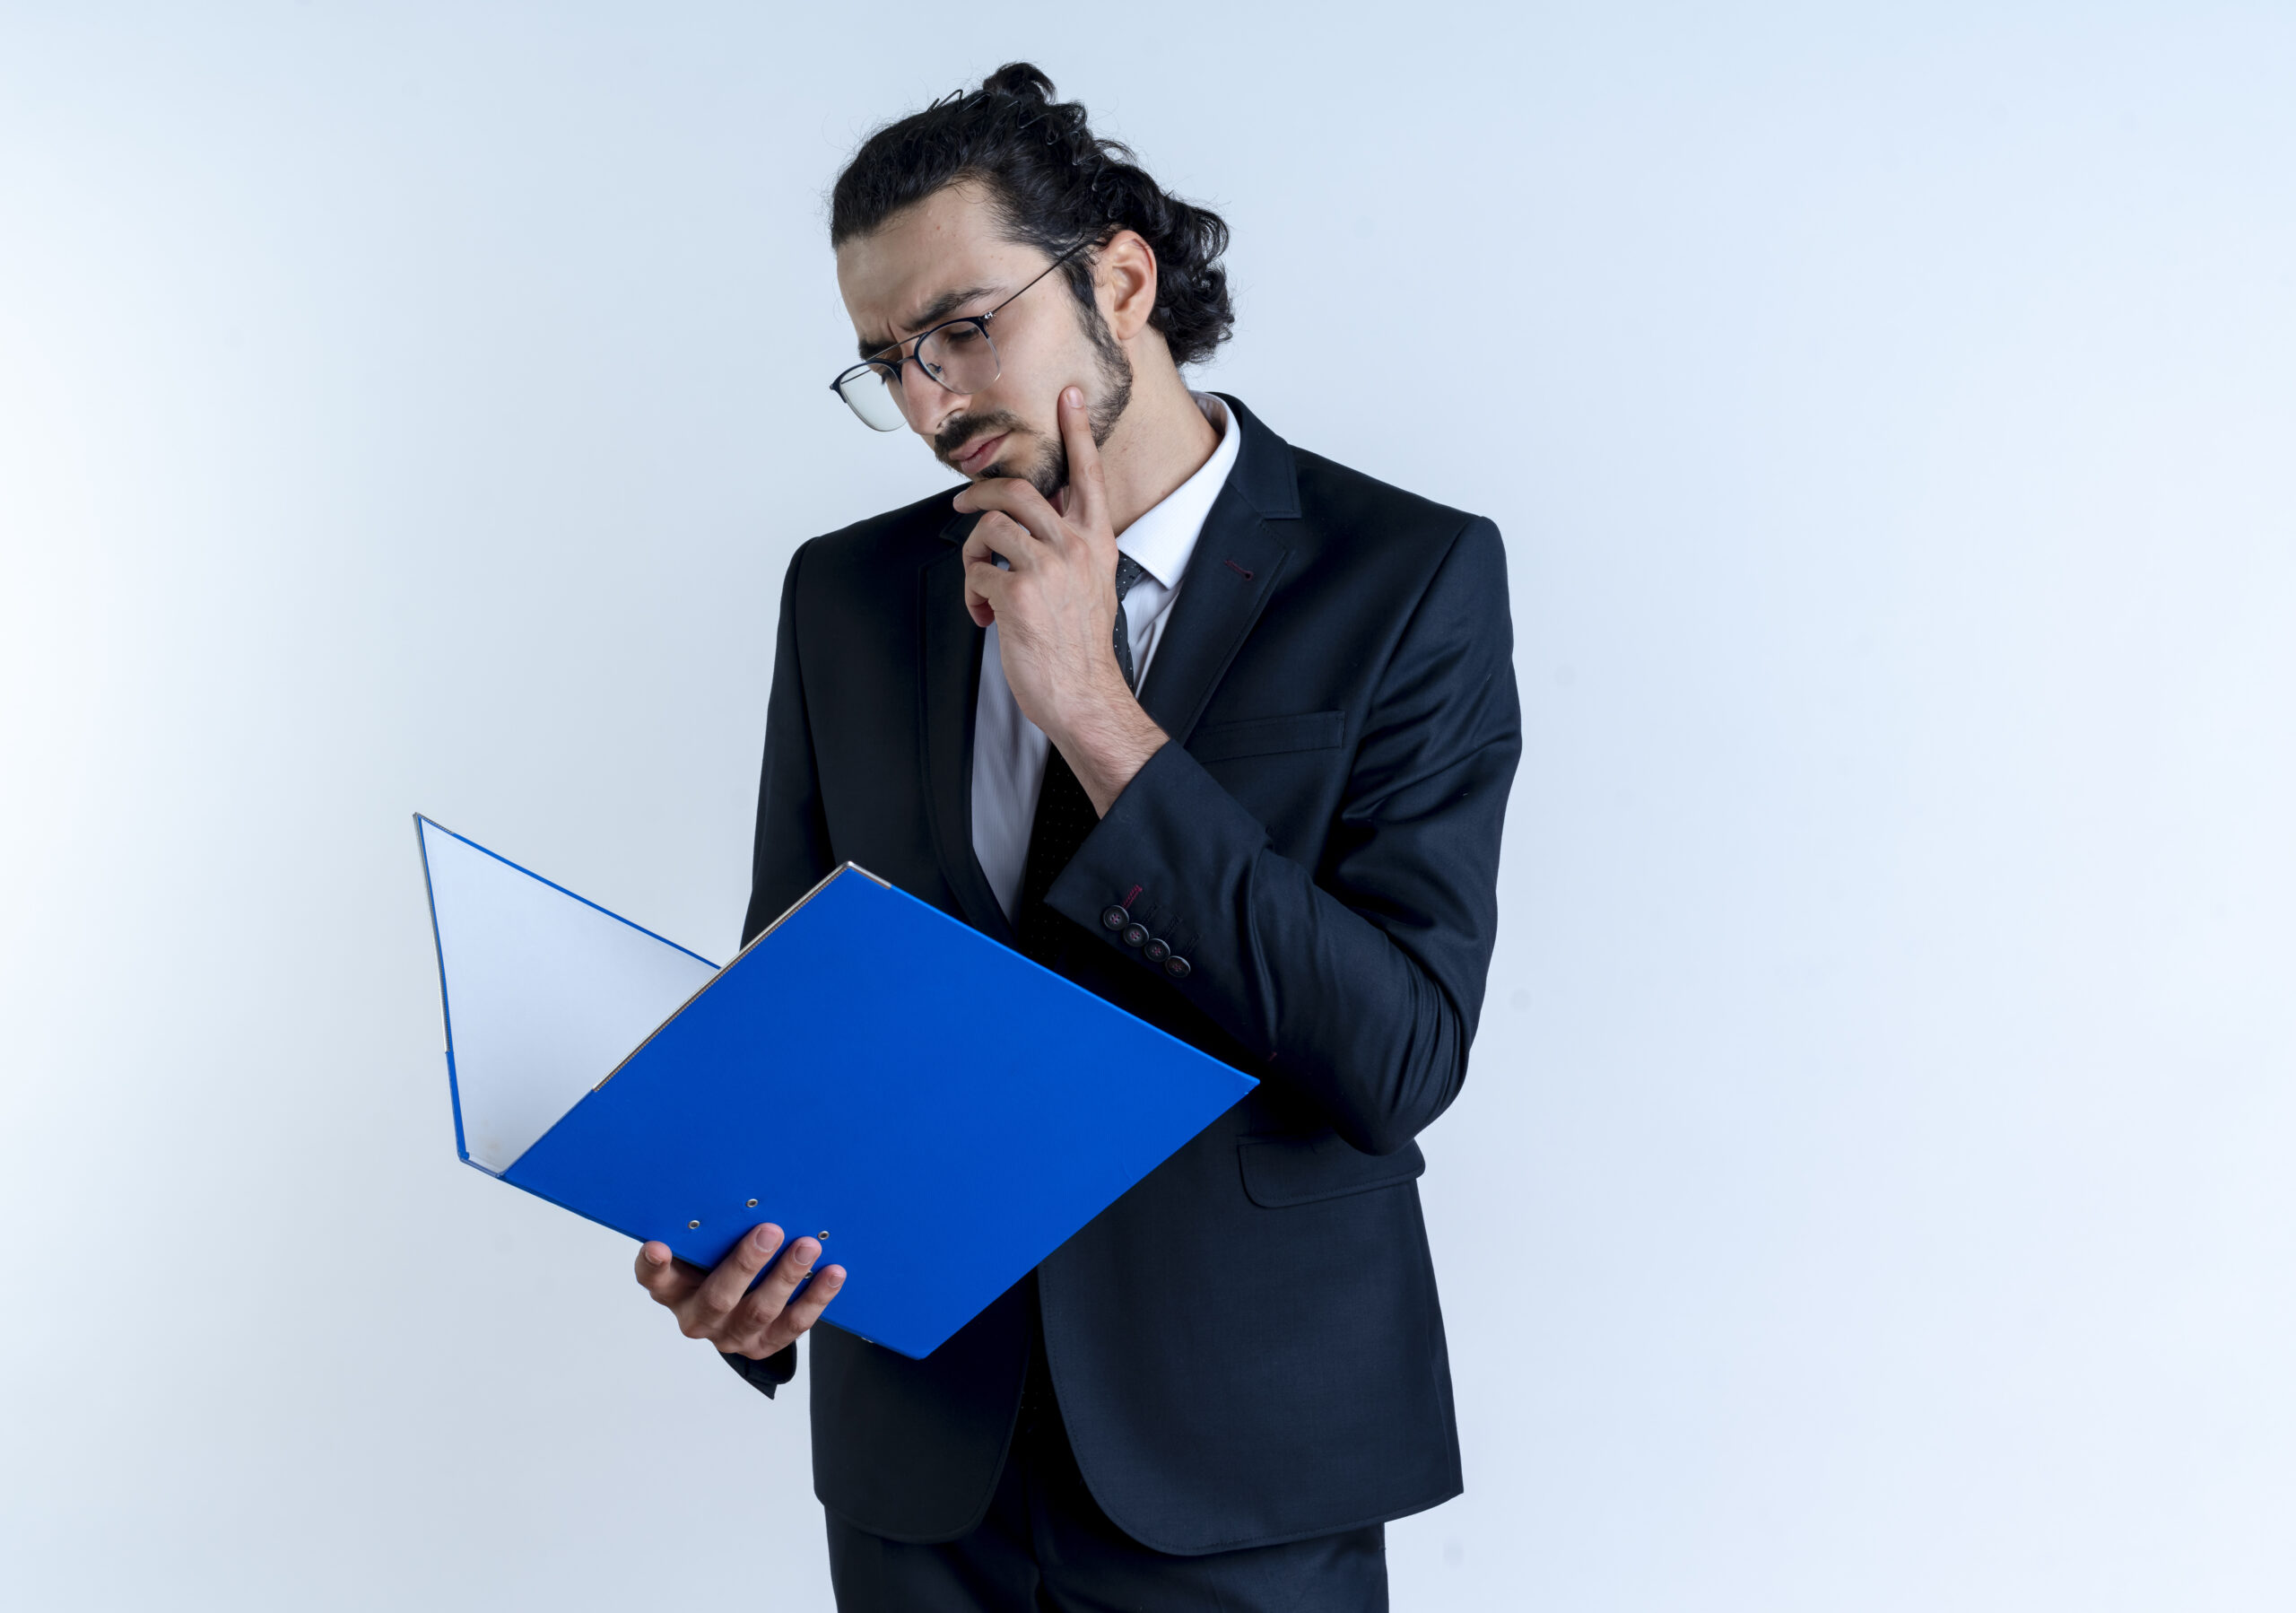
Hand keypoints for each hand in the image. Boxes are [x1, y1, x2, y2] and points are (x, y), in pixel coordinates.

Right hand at [633, 1222, 844, 1360]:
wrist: (735, 1309)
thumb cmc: (714, 1263)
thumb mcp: (701, 1248)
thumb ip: (705, 1230)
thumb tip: (735, 1191)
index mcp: (672, 1288)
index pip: (654, 1277)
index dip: (653, 1265)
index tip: (657, 1246)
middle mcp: (697, 1317)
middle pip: (719, 1297)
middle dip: (746, 1264)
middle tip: (770, 1231)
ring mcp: (730, 1335)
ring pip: (759, 1311)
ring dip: (787, 1278)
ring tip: (808, 1248)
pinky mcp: (762, 1346)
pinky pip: (793, 1325)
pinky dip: (815, 1299)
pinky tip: (833, 1274)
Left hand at [956, 386, 1166, 813]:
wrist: (1084, 694)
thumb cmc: (1081, 647)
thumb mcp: (1090, 585)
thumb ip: (1067, 549)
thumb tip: (1026, 528)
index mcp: (1096, 540)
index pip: (1087, 474)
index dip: (1075, 431)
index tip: (1068, 396)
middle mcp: (1074, 545)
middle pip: (1016, 490)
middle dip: (979, 495)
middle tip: (962, 507)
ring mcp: (1046, 567)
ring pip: (989, 529)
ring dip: (972, 556)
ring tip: (981, 585)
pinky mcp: (1016, 592)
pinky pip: (976, 572)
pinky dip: (971, 594)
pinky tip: (985, 617)